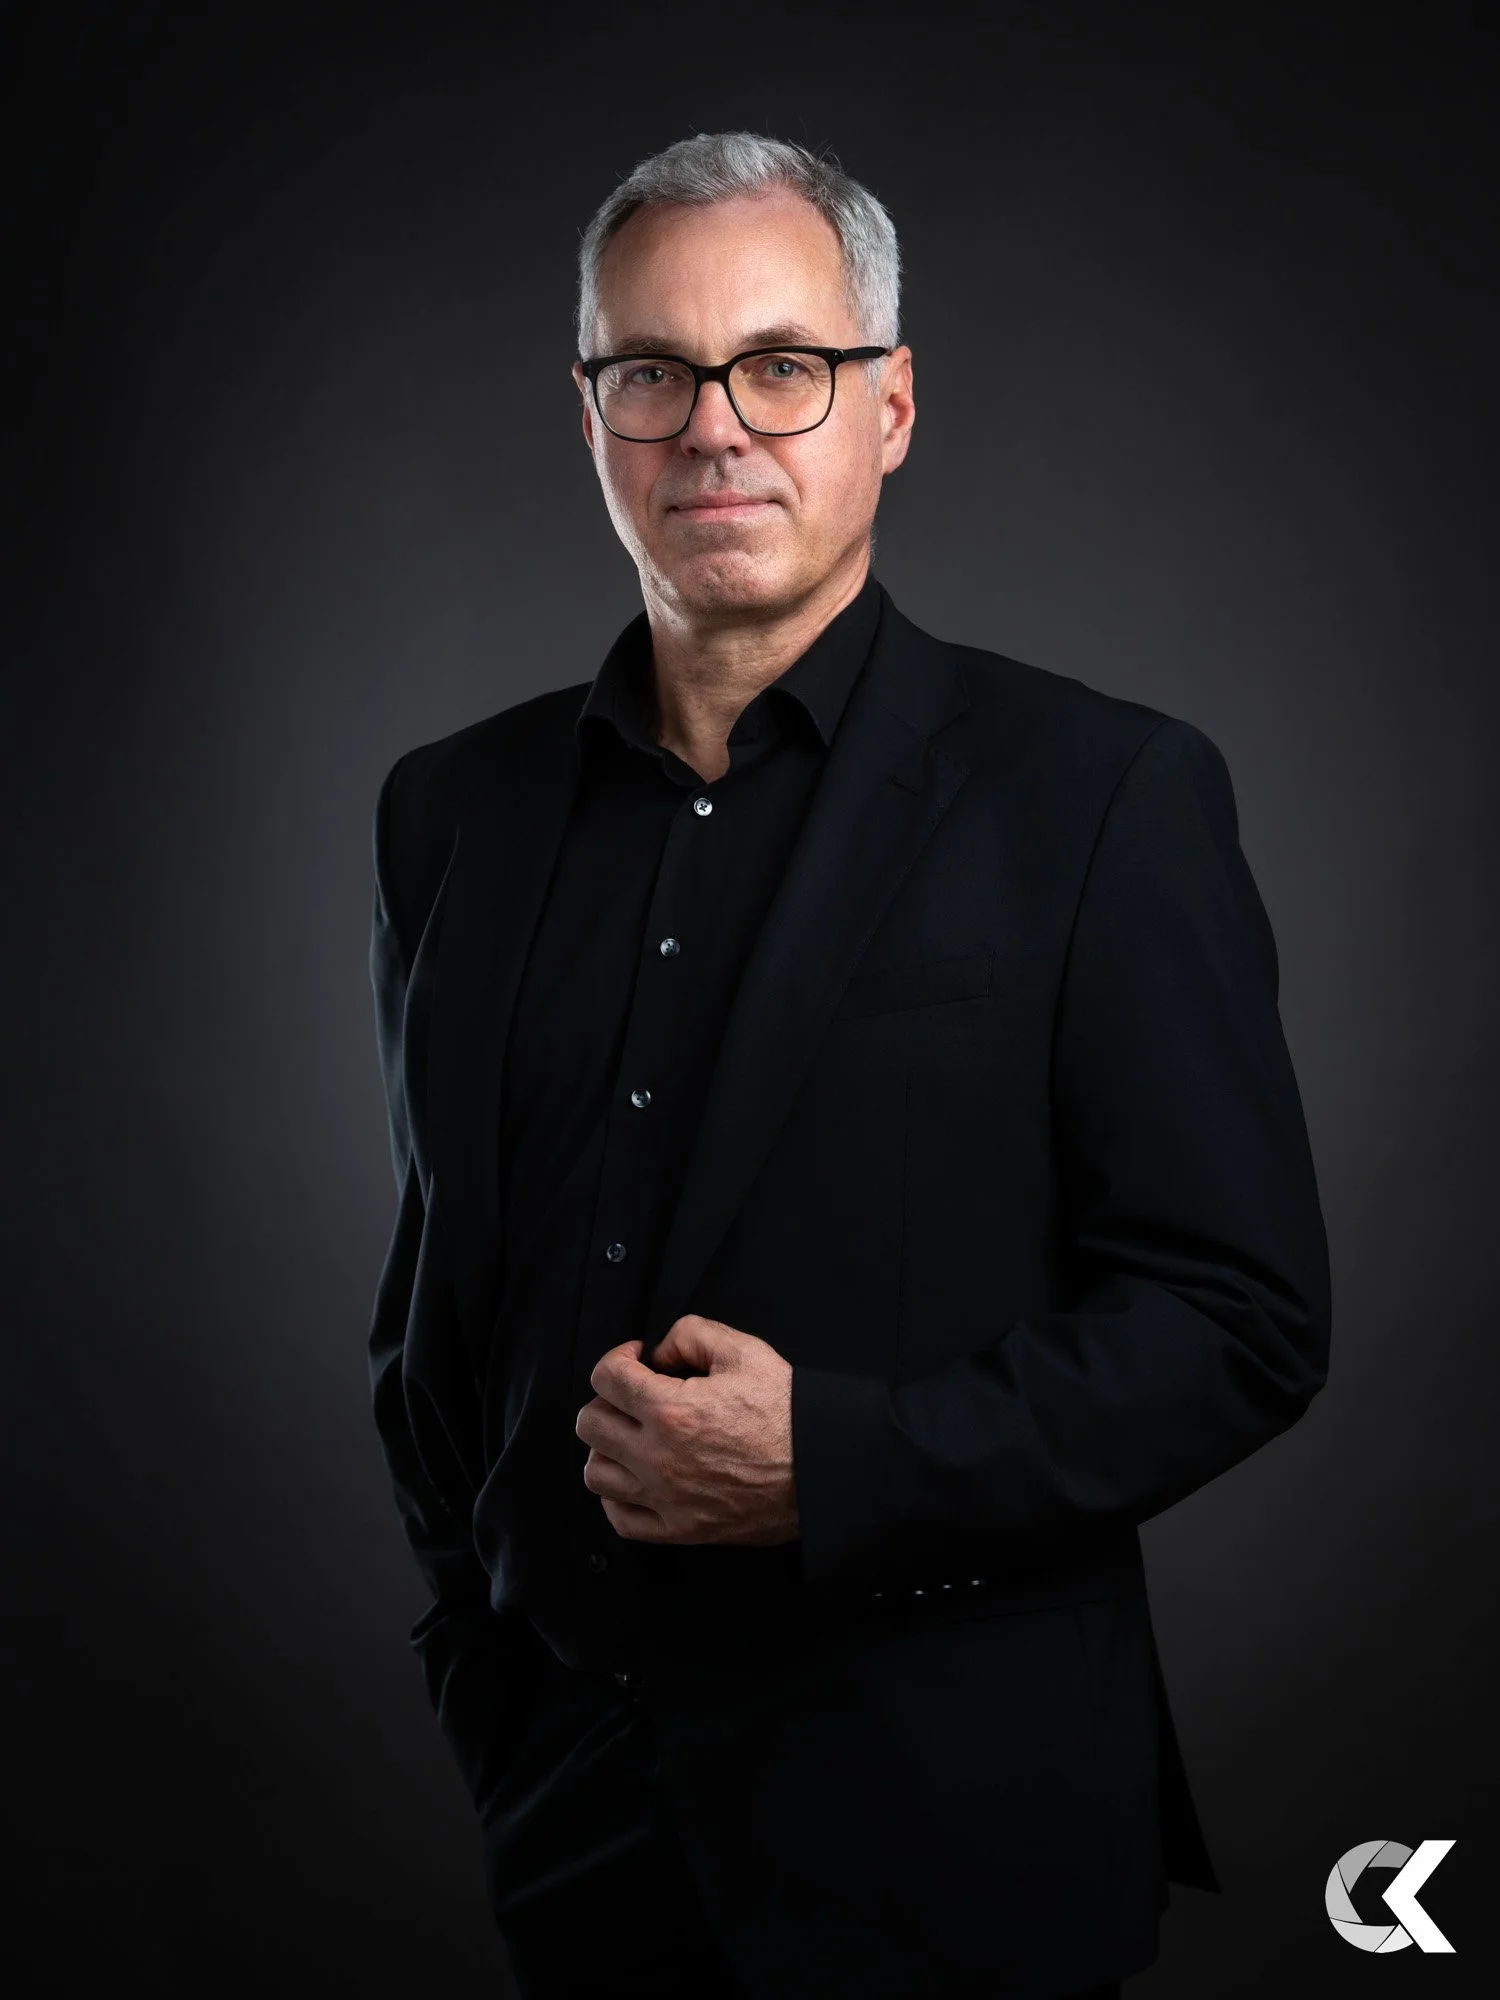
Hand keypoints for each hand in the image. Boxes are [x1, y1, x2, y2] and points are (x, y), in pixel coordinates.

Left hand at [575, 1315, 798, 1545]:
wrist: (822, 1468)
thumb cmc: (787, 1412)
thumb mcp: (744, 1351)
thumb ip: (690, 1334)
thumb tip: (658, 1351)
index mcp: (671, 1410)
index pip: (605, 1377)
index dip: (619, 1358)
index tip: (638, 1360)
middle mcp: (659, 1458)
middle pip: (590, 1424)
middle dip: (609, 1400)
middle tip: (636, 1396)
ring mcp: (667, 1499)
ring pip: (596, 1473)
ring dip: (607, 1448)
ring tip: (633, 1437)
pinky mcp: (681, 1530)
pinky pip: (621, 1519)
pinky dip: (618, 1497)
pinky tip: (637, 1477)